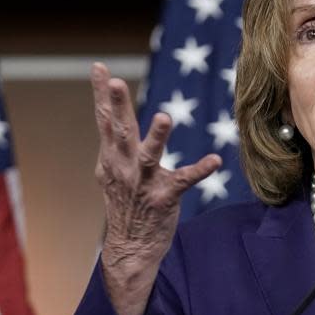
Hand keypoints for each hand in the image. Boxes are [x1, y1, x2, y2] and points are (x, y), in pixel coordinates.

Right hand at [91, 62, 221, 314]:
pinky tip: (216, 160)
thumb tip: (108, 117)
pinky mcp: (164, 198)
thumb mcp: (111, 172)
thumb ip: (113, 145)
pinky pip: (185, 180)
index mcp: (112, 157)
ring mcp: (143, 182)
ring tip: (165, 117)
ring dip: (157, 136)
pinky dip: (200, 169)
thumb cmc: (124, 205)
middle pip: (120, 131)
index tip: (99, 67)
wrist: (131, 247)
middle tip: (115, 82)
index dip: (102, 94)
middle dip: (118, 106)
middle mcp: (124, 167)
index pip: (105, 120)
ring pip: (149, 155)